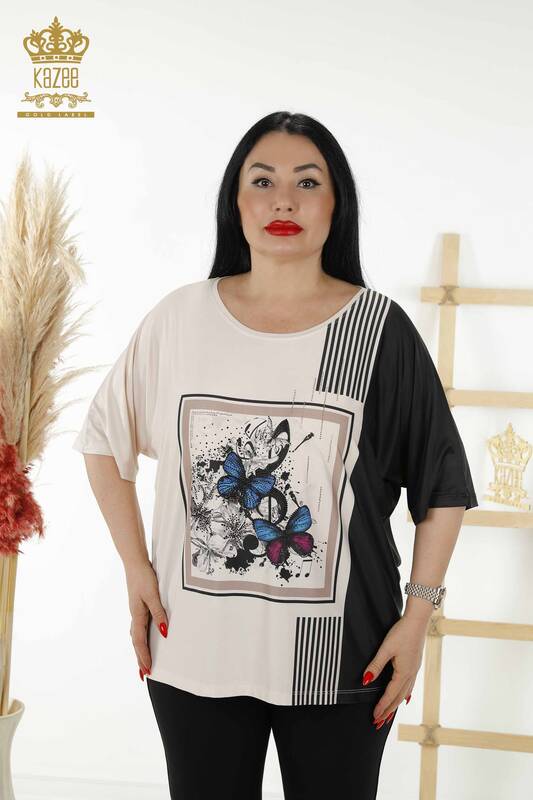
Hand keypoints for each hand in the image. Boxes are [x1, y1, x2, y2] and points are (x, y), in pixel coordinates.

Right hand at [125, 560, 168, 676]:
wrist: (134, 563)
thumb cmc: (144, 578)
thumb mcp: (153, 594)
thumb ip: (159, 612)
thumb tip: (164, 632)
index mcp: (137, 615)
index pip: (139, 641)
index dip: (143, 656)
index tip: (147, 670)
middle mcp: (135, 616)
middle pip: (136, 642)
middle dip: (140, 659)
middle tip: (144, 675)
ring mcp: (135, 611)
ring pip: (136, 636)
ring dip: (139, 650)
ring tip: (143, 663)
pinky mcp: (138, 606)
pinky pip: (139, 628)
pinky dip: (140, 639)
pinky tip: (144, 639)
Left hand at [364, 615, 428, 723]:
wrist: (418, 621)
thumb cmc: (402, 632)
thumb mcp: (386, 648)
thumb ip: (375, 665)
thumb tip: (366, 681)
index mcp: (403, 673)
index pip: (390, 695)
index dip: (382, 706)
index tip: (374, 718)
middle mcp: (411, 674)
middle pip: (398, 698)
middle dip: (388, 711)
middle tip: (378, 723)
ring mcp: (414, 670)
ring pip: (404, 693)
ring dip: (395, 705)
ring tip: (388, 715)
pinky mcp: (414, 665)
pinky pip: (409, 686)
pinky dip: (404, 695)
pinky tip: (404, 698)